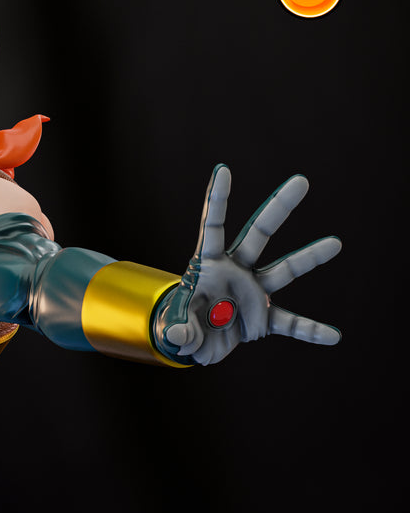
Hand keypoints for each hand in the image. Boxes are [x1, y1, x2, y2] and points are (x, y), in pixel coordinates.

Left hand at [155, 164, 340, 365]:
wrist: (196, 342)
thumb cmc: (183, 325)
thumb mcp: (175, 328)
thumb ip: (179, 331)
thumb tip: (180, 337)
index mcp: (208, 264)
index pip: (213, 227)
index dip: (217, 200)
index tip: (223, 170)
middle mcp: (235, 270)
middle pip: (258, 234)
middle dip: (278, 208)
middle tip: (301, 181)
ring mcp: (252, 292)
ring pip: (284, 269)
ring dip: (309, 257)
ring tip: (336, 243)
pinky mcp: (263, 319)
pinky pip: (290, 323)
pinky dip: (308, 330)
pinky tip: (332, 336)